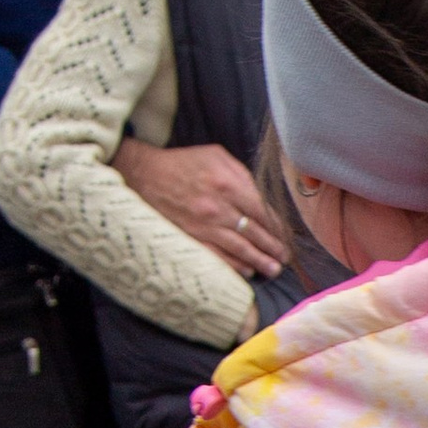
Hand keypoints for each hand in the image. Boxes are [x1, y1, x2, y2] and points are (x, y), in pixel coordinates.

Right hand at [119, 136, 286, 278]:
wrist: (144, 175)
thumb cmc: (183, 163)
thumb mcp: (216, 156)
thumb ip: (242, 174)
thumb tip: (261, 197)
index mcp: (227, 185)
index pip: (262, 212)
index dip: (276, 227)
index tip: (284, 236)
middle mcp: (218, 208)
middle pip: (254, 233)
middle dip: (272, 248)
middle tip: (283, 258)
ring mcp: (203, 226)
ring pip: (239, 249)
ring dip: (259, 261)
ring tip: (273, 270)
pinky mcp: (190, 238)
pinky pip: (217, 257)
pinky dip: (234, 267)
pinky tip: (247, 272)